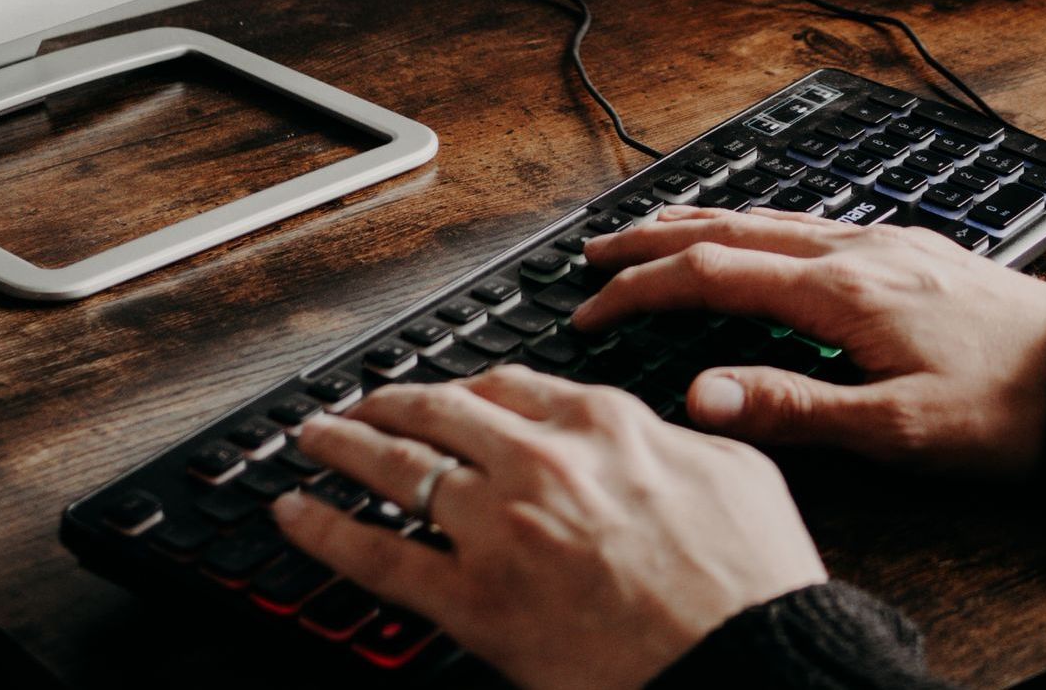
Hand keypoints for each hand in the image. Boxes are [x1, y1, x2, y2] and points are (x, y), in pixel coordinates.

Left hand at [273, 366, 825, 689]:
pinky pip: (377, 557)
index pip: (511, 385)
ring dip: (344, 445)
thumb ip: (679, 435)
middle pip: (441, 411)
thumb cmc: (751, 581)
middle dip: (389, 401)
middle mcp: (541, 460)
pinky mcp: (474, 602)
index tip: (447, 392)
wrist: (745, 661)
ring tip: (312, 437)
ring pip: (399, 467)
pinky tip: (294, 515)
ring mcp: (500, 528)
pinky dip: (325, 531)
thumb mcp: (735, 470)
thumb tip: (662, 428)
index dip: (466, 386)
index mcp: (603, 424)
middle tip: (360, 402)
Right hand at [577, 208, 1045, 473]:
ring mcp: (879, 239)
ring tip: (650, 231)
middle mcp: (853, 248)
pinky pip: (804, 220)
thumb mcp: (896, 430)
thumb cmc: (1004, 408)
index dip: (640, 290)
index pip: (711, 275)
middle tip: (593, 251)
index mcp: (839, 290)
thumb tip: (698, 394)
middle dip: (651, 238)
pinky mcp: (904, 247)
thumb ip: (792, 407)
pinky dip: (751, 222)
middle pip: (728, 228)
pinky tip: (752, 233)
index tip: (589, 312)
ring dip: (698, 222)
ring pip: (765, 216)